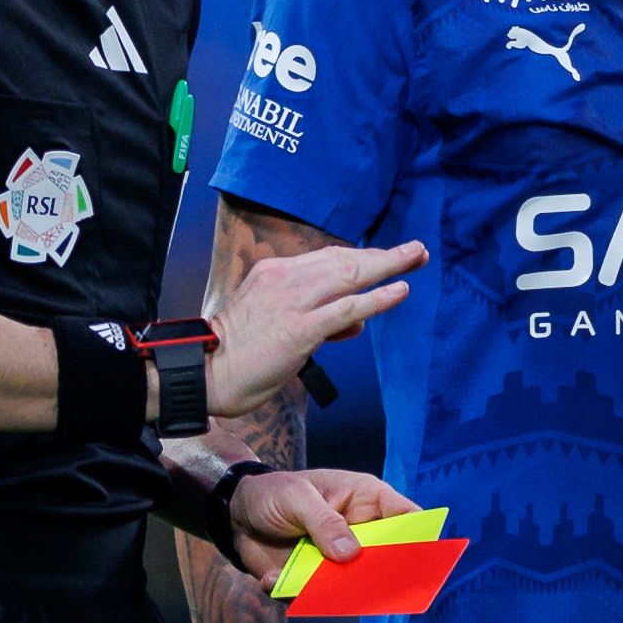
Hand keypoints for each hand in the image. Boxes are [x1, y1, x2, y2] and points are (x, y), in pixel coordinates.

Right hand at [210, 241, 425, 414]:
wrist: (206, 372)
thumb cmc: (238, 354)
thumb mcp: (275, 322)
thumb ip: (314, 317)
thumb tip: (355, 320)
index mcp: (274, 273)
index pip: (327, 259)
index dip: (361, 256)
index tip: (386, 256)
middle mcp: (285, 279)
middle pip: (344, 259)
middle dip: (383, 255)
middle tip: (416, 250)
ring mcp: (293, 302)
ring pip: (349, 275)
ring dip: (388, 266)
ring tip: (417, 259)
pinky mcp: (300, 328)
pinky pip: (347, 308)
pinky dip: (377, 298)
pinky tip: (399, 292)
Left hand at [219, 466, 422, 585]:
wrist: (235, 513)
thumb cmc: (274, 493)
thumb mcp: (297, 497)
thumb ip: (324, 522)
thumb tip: (351, 554)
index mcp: (367, 502)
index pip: (407, 518)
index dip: (421, 538)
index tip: (423, 560)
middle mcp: (360, 535)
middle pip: (388, 561)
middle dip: (383, 577)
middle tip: (369, 586)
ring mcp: (338, 561)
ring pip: (355, 586)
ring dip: (337, 593)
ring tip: (314, 589)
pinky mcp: (314, 582)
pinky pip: (314, 598)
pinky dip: (294, 594)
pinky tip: (272, 579)